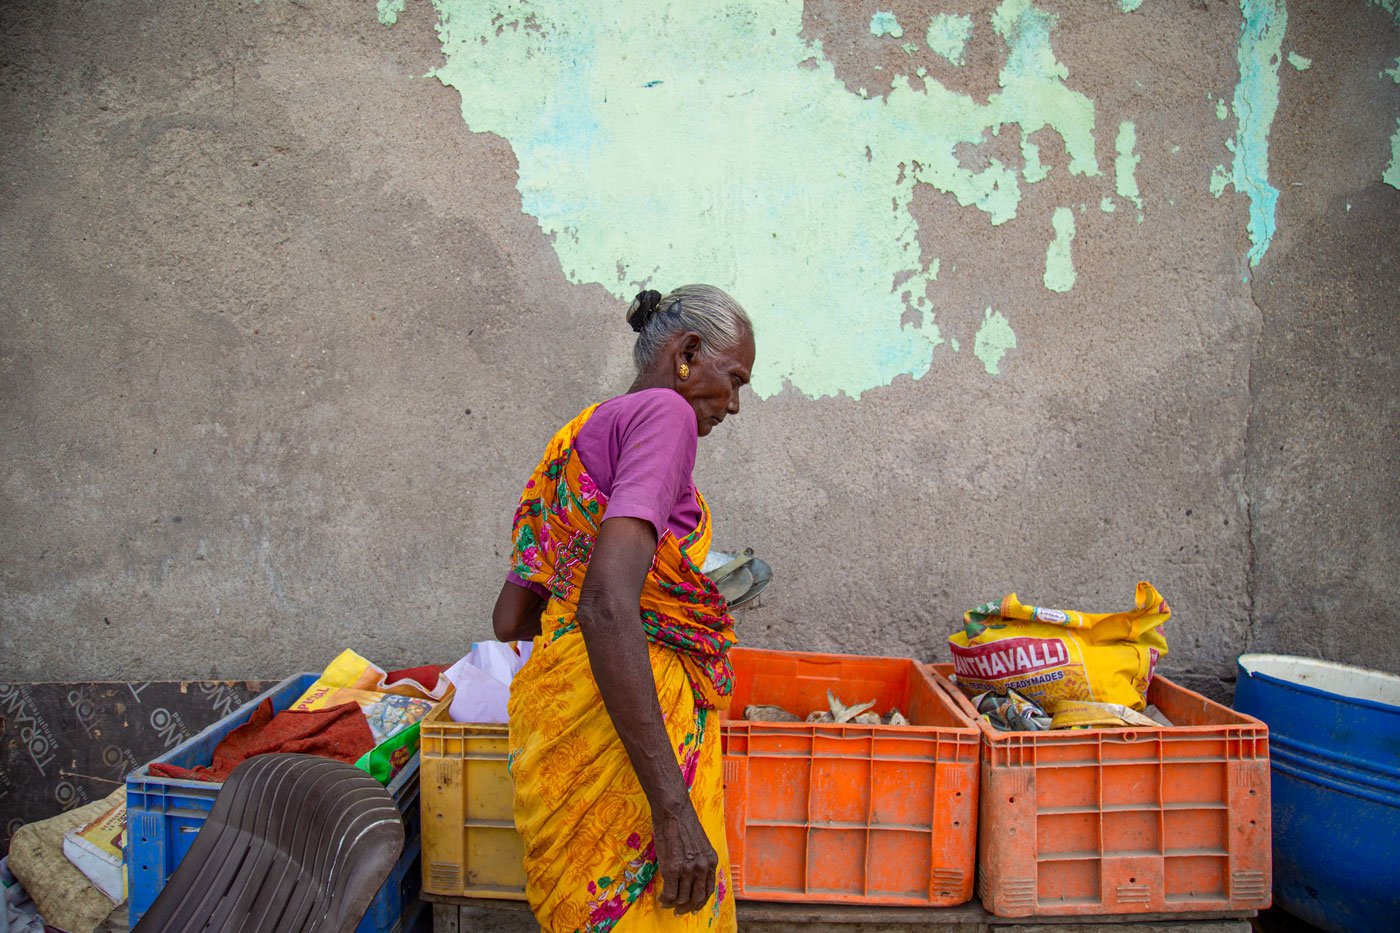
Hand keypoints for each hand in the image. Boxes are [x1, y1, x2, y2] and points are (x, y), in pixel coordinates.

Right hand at [652, 800, 717, 914]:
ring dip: (674, 904)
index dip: (701, 901)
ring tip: (667, 903)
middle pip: (697, 898)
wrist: (673, 811)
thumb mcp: (700, 843)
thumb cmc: (683, 822)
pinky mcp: (672, 870)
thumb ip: (699, 859)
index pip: (709, 889)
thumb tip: (692, 873)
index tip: (694, 905)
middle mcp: (702, 867)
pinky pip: (670, 894)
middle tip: (679, 911)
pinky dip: (665, 900)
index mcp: (711, 861)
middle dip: (688, 907)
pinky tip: (661, 898)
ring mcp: (687, 870)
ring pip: (683, 898)